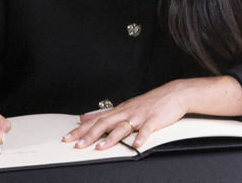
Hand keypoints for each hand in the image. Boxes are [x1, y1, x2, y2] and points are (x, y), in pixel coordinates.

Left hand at [61, 76, 241, 149]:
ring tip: (100, 147)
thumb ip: (105, 114)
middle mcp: (126, 112)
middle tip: (77, 144)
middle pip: (104, 124)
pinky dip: (141, 137)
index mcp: (119, 110)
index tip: (68, 137)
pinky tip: (137, 145)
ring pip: (122, 127)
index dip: (81, 129)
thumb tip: (84, 116)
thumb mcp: (124, 106)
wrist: (173, 93)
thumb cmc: (149, 102)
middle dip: (89, 135)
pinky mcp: (153, 120)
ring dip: (110, 138)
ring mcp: (139, 116)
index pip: (95, 120)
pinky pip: (147, 129)